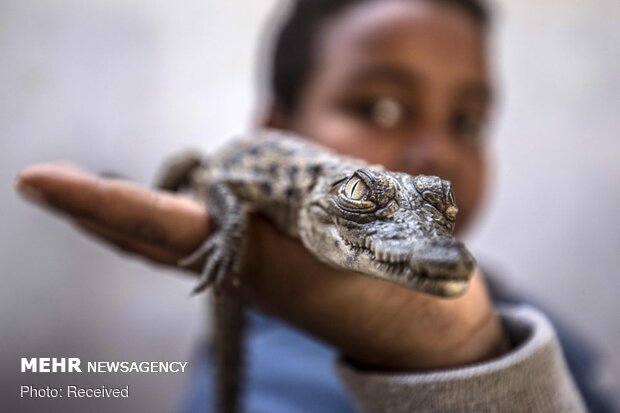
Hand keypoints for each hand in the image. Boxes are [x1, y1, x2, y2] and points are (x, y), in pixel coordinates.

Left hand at [16, 163, 508, 370]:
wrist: (427, 330)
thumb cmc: (406, 285)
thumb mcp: (361, 226)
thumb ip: (302, 191)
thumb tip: (235, 180)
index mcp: (257, 263)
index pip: (159, 226)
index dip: (97, 200)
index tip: (37, 180)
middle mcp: (242, 271)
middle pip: (147, 242)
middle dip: (94, 212)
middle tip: (46, 184)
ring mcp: (251, 275)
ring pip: (169, 245)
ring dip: (125, 218)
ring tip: (88, 195)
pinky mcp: (267, 272)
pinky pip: (202, 245)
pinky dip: (170, 223)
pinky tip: (168, 209)